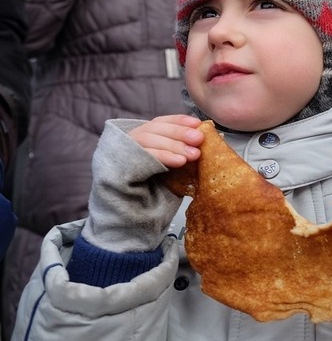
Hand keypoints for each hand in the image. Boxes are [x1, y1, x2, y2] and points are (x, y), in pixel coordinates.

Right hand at [83, 120, 189, 252]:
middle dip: (178, 133)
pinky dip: (161, 157)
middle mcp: (123, 145)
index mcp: (137, 142)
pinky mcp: (111, 171)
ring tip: (193, 154)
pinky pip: (138, 158)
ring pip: (146, 141)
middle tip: (199, 138)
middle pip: (153, 130)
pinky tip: (179, 162)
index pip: (158, 123)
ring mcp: (114, 157)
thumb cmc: (151, 201)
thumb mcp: (169, 174)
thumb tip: (202, 142)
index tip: (197, 123)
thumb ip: (179, 156)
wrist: (128, 229)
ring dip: (173, 145)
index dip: (178, 121)